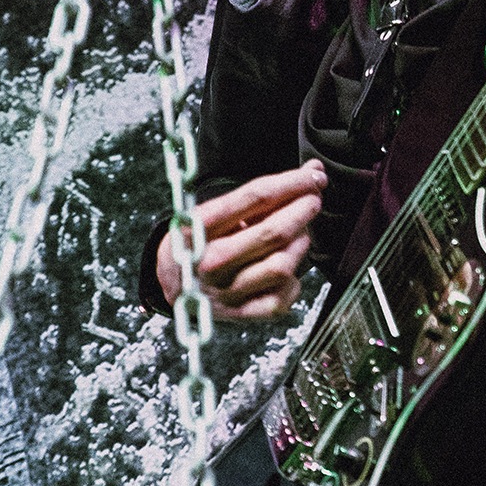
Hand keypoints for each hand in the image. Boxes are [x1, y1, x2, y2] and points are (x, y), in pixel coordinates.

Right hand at [155, 160, 326, 322]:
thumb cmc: (201, 240)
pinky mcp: (241, 313)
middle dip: (303, 209)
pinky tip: (287, 267)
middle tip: (313, 199)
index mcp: (200, 226)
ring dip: (300, 243)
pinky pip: (283, 295)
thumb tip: (313, 172)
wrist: (171, 283)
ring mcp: (226, 290)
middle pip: (273, 232)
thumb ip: (261, 194)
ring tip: (300, 233)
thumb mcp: (214, 211)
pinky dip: (293, 280)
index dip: (293, 183)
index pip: (256, 197)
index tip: (313, 176)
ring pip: (282, 264)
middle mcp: (211, 260)